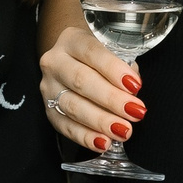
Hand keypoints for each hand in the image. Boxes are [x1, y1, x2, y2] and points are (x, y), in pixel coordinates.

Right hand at [40, 25, 142, 155]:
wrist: (72, 61)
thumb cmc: (98, 58)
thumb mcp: (110, 51)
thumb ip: (123, 67)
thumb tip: (133, 92)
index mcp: (72, 40)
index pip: (92, 52)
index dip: (114, 69)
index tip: (134, 84)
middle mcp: (55, 61)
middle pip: (82, 81)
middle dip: (111, 99)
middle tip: (134, 111)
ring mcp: (48, 87)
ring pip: (73, 106)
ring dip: (101, 121)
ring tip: (123, 130)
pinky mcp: (47, 110)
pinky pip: (65, 126)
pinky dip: (86, 136)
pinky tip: (103, 141)